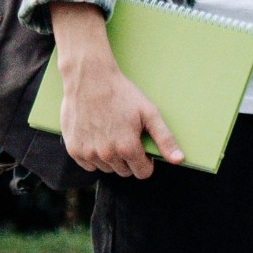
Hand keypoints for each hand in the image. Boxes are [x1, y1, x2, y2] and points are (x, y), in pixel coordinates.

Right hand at [50, 12, 179, 178]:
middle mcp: (107, 155)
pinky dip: (93, 156)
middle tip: (126, 137)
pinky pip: (89, 165)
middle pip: (124, 172)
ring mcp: (88, 153)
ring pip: (106, 168)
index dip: (146, 162)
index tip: (143, 150)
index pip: (142, 173)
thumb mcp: (149, 113)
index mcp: (127, 147)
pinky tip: (96, 137)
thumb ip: (165, 139)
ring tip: (111, 134)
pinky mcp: (73, 150)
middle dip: (129, 159)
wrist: (90, 79)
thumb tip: (179, 160)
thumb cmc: (121, 94)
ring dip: (111, 158)